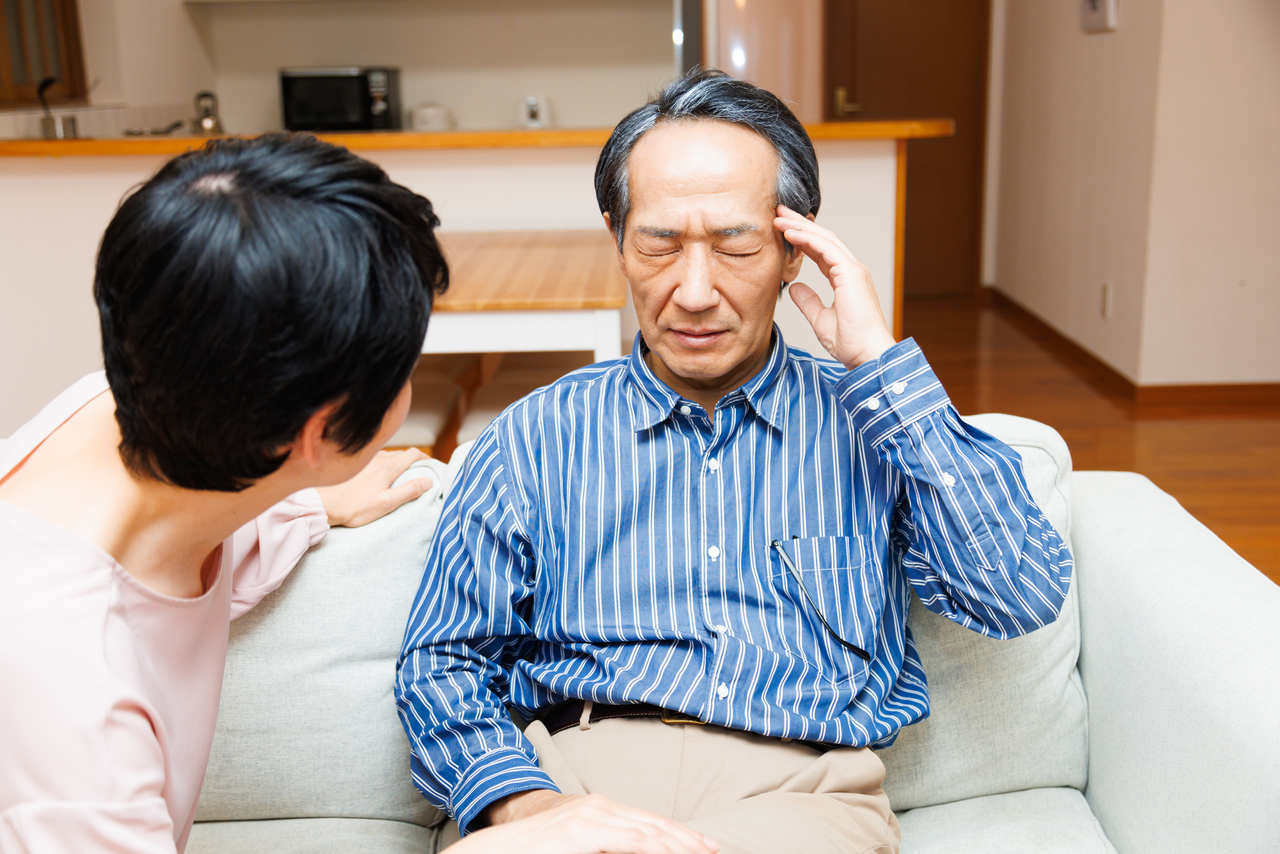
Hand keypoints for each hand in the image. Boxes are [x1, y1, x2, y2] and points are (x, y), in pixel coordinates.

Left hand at [314, 449, 433, 526]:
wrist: (325, 504)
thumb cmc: (355, 507)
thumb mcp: (386, 504)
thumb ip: (409, 491)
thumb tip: (428, 481)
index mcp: (388, 467)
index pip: (414, 454)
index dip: (426, 459)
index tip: (432, 467)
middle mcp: (378, 458)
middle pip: (403, 454)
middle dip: (414, 462)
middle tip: (419, 474)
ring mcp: (366, 460)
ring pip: (389, 456)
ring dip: (398, 463)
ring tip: (401, 477)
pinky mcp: (357, 465)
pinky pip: (376, 460)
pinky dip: (385, 465)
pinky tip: (381, 477)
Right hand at [454, 790, 719, 853]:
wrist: (498, 847)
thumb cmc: (537, 850)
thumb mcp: (579, 845)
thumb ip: (606, 846)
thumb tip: (632, 851)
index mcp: (601, 811)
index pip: (651, 822)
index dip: (680, 834)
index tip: (706, 846)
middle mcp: (601, 808)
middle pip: (656, 825)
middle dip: (688, 840)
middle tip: (715, 850)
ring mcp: (592, 818)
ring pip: (648, 832)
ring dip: (677, 846)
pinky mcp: (582, 831)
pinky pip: (628, 841)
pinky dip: (653, 847)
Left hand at [775, 205, 895, 369]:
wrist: (868, 355)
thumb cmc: (852, 343)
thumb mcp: (821, 320)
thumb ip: (808, 302)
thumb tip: (794, 288)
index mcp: (846, 280)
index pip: (821, 252)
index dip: (802, 239)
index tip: (783, 231)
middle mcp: (852, 270)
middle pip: (823, 239)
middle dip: (800, 224)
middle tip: (778, 213)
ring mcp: (854, 270)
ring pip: (824, 239)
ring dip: (800, 226)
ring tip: (779, 217)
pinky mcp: (852, 274)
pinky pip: (826, 249)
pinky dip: (807, 238)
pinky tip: (789, 232)